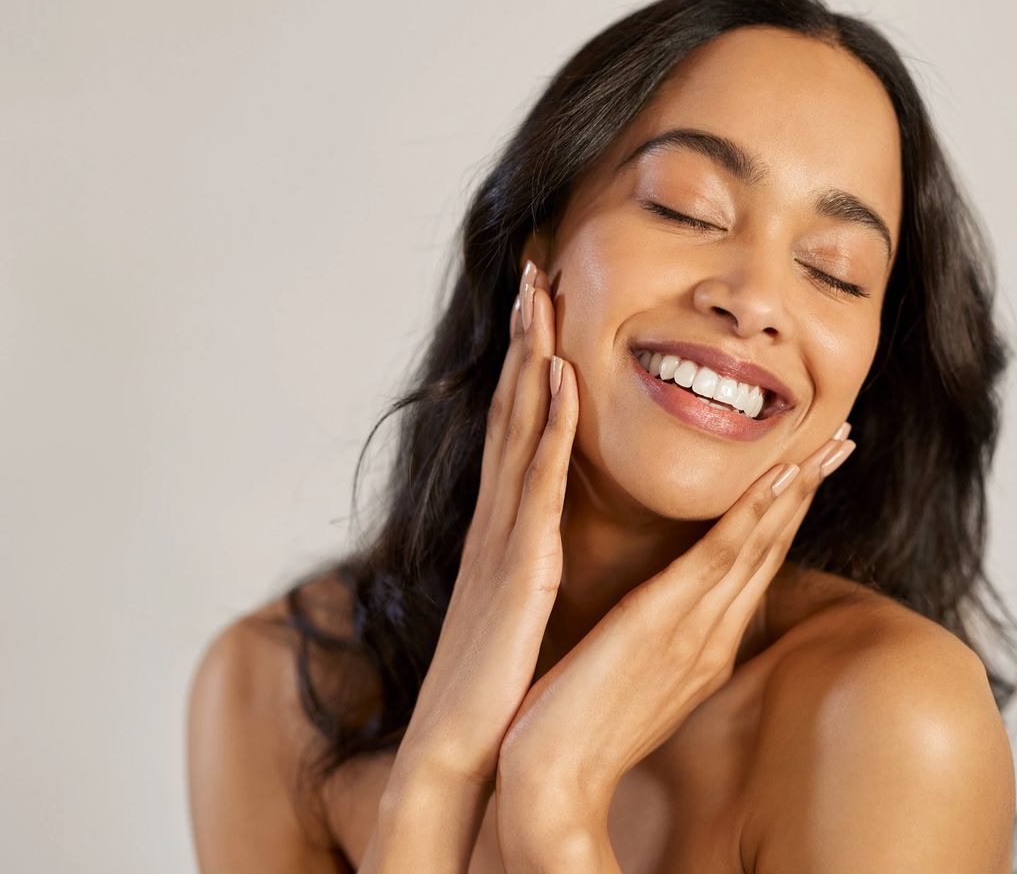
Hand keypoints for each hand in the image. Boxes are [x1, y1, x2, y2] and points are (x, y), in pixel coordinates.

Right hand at [390, 259, 579, 791]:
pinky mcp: (519, 563)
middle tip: (535, 267)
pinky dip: (548, 422)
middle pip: (512, 408)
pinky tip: (561, 374)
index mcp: (503, 529)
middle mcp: (497, 518)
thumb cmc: (490, 686)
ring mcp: (503, 535)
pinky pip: (536, 480)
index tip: (543, 308)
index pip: (517, 429)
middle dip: (524, 335)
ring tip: (542, 291)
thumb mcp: (512, 608)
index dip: (528, 364)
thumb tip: (540, 541)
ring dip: (532, 354)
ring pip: (519, 426)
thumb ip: (524, 564)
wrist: (456, 748)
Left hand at [495, 415, 856, 812]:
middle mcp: (712, 637)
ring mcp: (695, 630)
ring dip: (796, 490)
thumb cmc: (577, 726)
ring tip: (830, 444)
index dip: (785, 516)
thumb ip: (653, 642)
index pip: (752, 568)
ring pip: (758, 546)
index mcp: (703, 647)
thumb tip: (655, 613)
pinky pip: (720, 558)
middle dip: (809, 492)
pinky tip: (780, 478)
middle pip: (771, 551)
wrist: (553, 776)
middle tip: (844, 441)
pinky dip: (753, 515)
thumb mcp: (628, 676)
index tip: (808, 468)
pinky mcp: (665, 622)